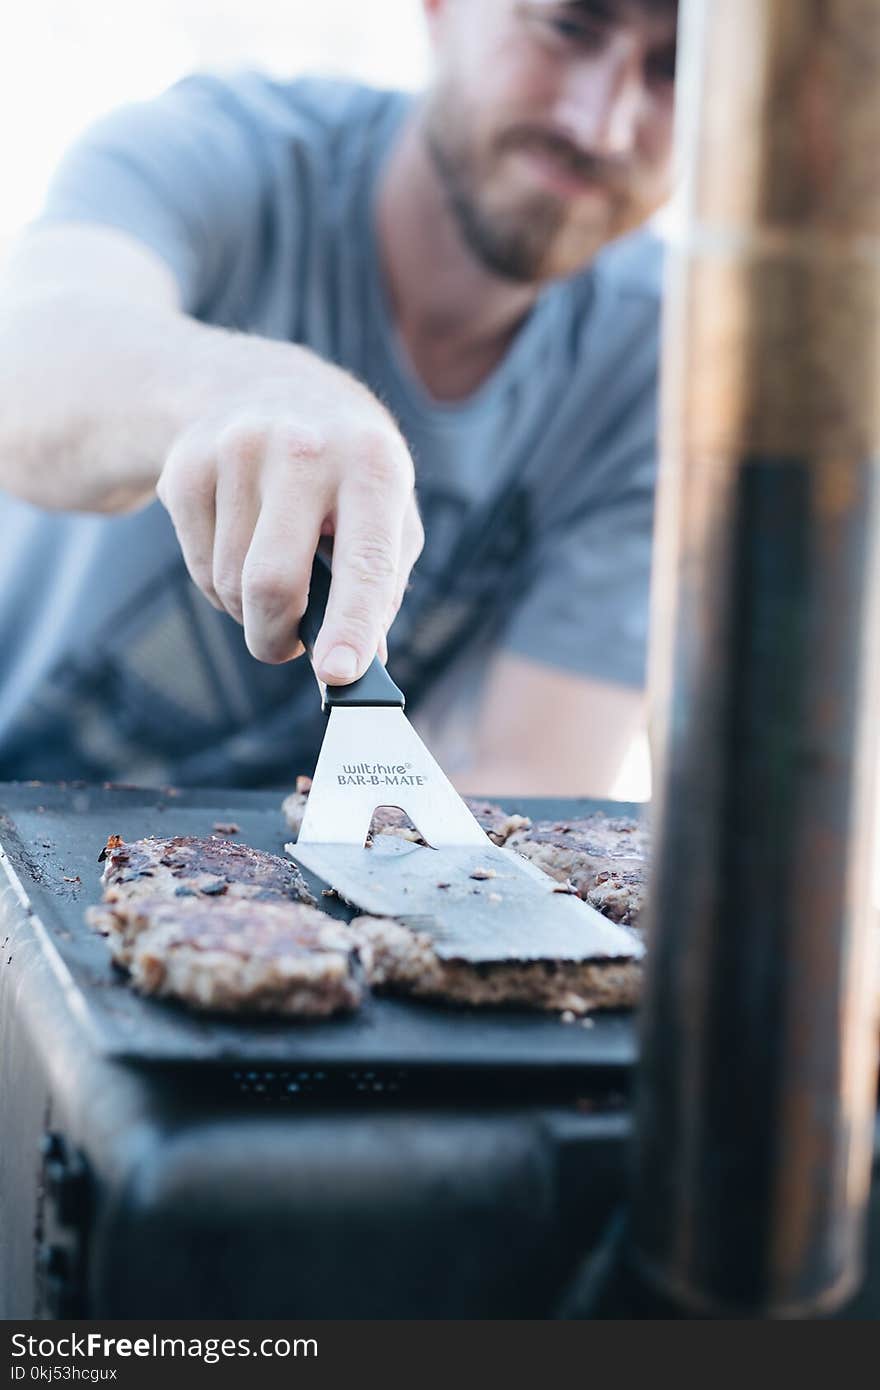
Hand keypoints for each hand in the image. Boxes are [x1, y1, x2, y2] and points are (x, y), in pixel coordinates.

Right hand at [156, 345, 423, 681]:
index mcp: (372, 464)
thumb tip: (361, 662)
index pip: (364, 560)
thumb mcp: (389, 508)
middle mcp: (304, 447)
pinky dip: (219, 584)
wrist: (265, 385)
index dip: (353, 624)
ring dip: (250, 610)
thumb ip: (384, 584)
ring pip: (229, 584)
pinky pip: (198, 568)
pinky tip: (241, 547)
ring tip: (273, 575)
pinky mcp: (186, 466)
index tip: (339, 674)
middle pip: (272, 583)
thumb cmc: (346, 470)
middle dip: (276, 639)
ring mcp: (236, 450)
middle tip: (289, 649)